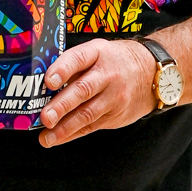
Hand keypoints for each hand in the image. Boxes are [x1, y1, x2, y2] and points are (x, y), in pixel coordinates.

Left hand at [38, 39, 156, 146]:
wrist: (151, 73)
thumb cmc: (114, 61)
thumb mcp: (97, 52)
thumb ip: (73, 64)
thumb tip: (40, 85)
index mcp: (97, 53)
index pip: (78, 58)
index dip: (62, 69)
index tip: (48, 81)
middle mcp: (107, 75)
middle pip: (83, 90)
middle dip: (62, 105)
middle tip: (45, 117)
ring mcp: (114, 96)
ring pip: (87, 113)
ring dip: (64, 128)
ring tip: (46, 137)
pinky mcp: (115, 115)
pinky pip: (91, 126)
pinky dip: (72, 134)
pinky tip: (58, 139)